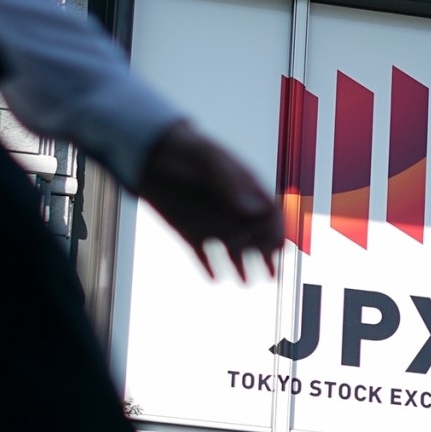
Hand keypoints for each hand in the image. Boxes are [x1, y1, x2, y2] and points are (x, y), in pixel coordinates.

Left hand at [137, 121, 281, 281]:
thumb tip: (253, 212)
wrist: (150, 151)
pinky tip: (213, 278)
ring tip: (246, 283)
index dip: (278, 231)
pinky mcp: (190, 231)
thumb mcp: (208, 160)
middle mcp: (232, 209)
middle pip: (257, 237)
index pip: (270, 214)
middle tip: (270, 274)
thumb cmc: (185, 148)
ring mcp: (211, 222)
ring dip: (242, 267)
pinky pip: (202, 255)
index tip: (279, 248)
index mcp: (244, 188)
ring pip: (234, 249)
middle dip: (266, 256)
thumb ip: (231, 184)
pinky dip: (208, 267)